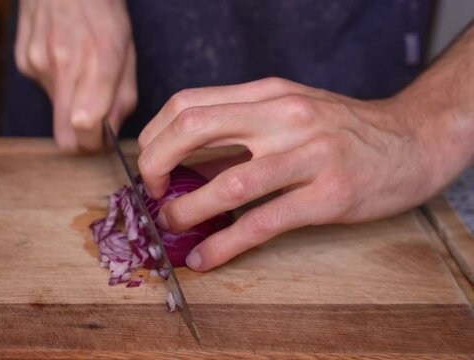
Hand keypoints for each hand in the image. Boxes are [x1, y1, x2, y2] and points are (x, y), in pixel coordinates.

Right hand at [15, 0, 136, 151]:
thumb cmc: (103, 11)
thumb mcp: (127, 52)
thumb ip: (122, 97)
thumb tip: (111, 132)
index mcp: (99, 63)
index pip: (87, 130)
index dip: (96, 145)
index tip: (104, 140)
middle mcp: (64, 66)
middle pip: (64, 137)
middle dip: (80, 140)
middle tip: (93, 126)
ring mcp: (39, 63)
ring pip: (56, 113)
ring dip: (71, 104)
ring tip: (81, 73)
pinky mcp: (23, 61)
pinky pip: (44, 90)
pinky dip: (57, 84)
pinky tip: (64, 59)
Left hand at [137, 77, 466, 271]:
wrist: (412, 140)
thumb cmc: (342, 129)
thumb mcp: (288, 111)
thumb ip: (238, 130)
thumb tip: (184, 165)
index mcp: (268, 93)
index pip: (189, 103)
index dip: (156, 136)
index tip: (150, 166)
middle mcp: (284, 115)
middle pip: (195, 128)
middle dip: (156, 164)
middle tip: (151, 193)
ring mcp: (309, 153)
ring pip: (229, 181)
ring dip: (187, 209)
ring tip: (170, 225)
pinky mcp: (329, 195)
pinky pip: (264, 222)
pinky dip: (225, 244)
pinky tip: (206, 258)